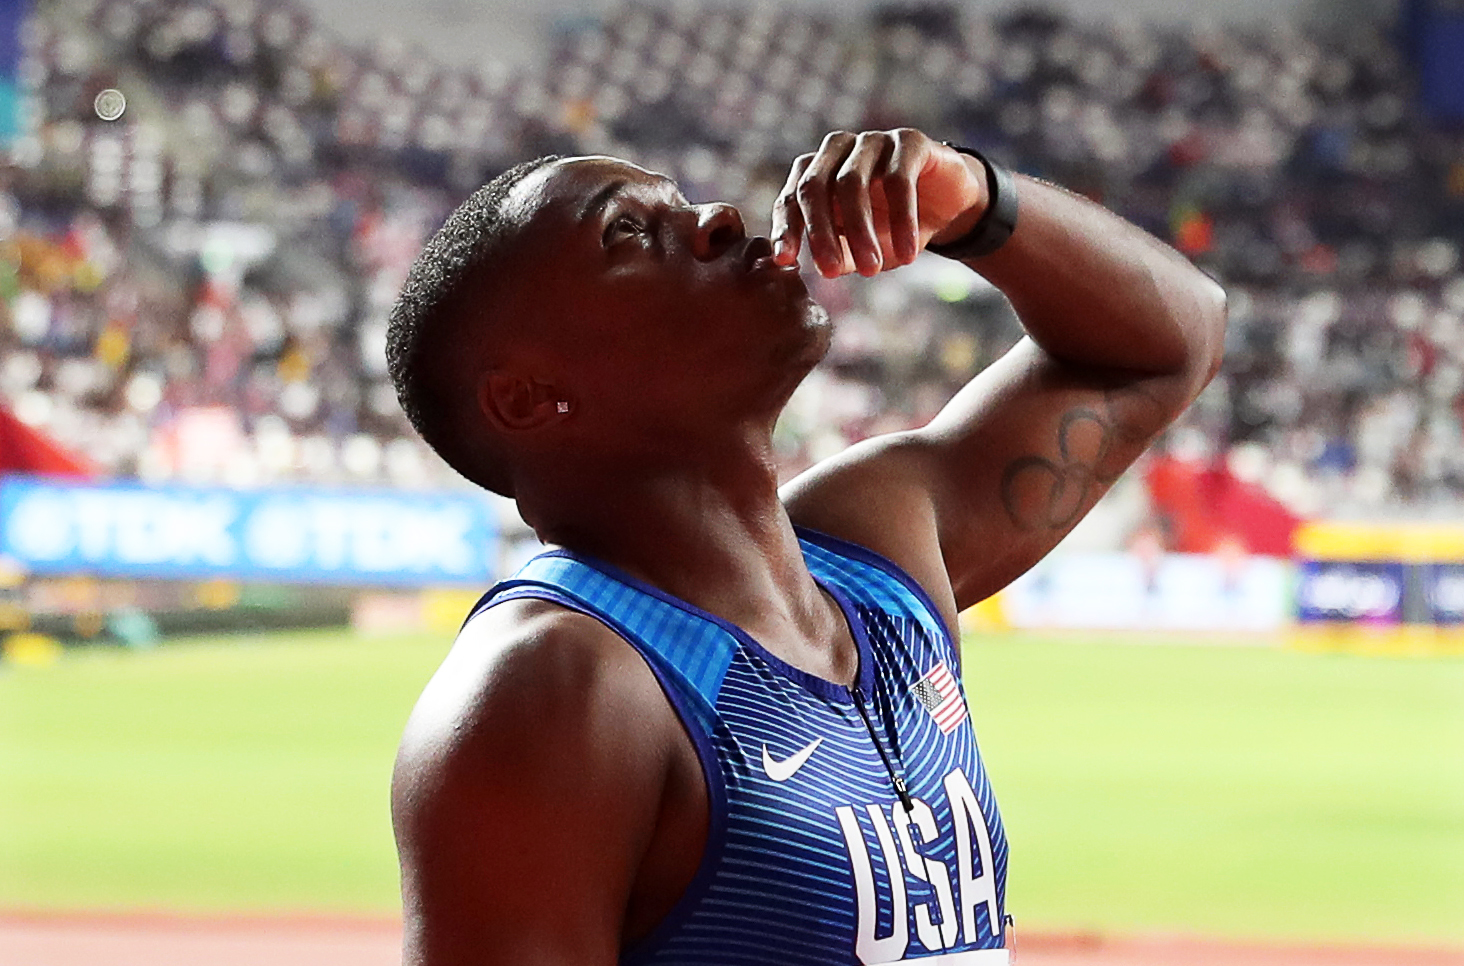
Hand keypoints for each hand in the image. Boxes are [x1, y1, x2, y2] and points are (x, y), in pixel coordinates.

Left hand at [771, 128, 988, 278]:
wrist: (946, 204)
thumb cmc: (892, 226)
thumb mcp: (861, 248)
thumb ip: (837, 255)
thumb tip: (814, 269)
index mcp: (816, 172)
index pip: (791, 199)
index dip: (785, 229)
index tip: (785, 261)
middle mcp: (837, 150)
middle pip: (815, 187)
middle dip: (820, 233)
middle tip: (830, 272)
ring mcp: (871, 141)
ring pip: (851, 182)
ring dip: (860, 230)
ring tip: (872, 270)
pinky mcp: (909, 142)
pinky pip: (899, 180)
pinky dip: (901, 220)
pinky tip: (907, 253)